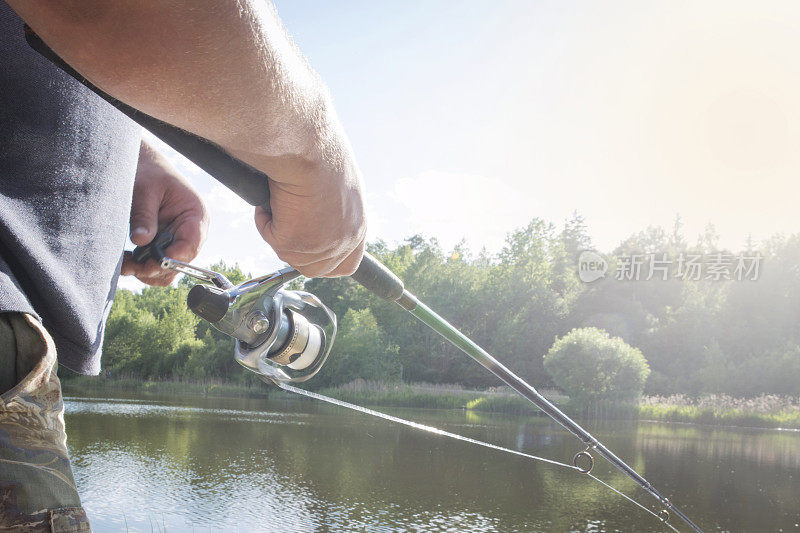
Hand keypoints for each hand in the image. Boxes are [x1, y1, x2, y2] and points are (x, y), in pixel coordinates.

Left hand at [121, 140, 208, 285]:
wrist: (144, 166)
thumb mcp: (145, 190)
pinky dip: (140, 268)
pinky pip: (156, 267)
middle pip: (180, 264)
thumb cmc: (149, 172)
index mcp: (196, 216)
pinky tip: (125, 260)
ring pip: (168, 270)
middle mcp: (190, 232)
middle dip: (155, 268)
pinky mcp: (163, 246)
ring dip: (146, 272)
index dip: (174, 258)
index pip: (191, 245)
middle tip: (130, 265)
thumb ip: (144, 216)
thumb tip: (141, 241)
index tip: (151, 264)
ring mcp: (177, 241)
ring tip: (124, 264)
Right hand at [253, 158, 365, 277]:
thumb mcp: (340, 187)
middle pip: (314, 268)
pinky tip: (272, 197)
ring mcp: (319, 247)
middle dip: (296, 249)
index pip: (347, 264)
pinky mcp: (293, 244)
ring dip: (279, 229)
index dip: (327, 262)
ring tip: (282, 199)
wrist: (309, 150)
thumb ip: (336, 210)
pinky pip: (270, 236)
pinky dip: (264, 218)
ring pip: (288, 254)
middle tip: (286, 222)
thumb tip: (319, 215)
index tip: (311, 250)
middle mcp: (343, 243)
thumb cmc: (323, 156)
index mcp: (357, 228)